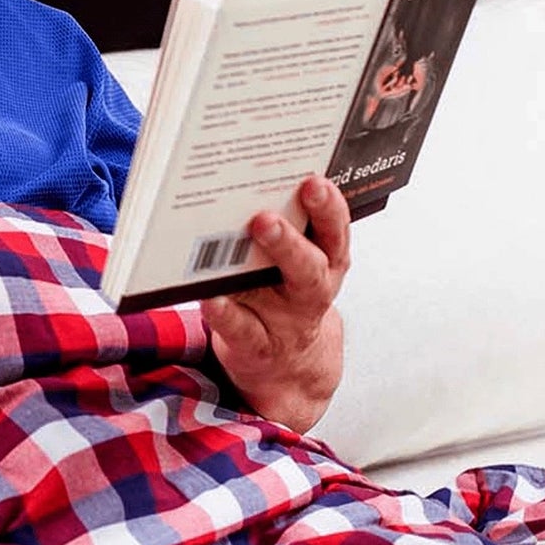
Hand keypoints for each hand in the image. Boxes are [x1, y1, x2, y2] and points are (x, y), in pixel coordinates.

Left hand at [200, 175, 347, 432]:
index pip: (334, 232)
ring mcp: (287, 321)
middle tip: (266, 216)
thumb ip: (284, 228)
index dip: (328, 207)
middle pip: (310, 264)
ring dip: (272, 261)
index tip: (314, 181)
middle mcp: (311, 290)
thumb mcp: (294, 262)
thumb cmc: (280, 293)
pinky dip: (226, 313)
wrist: (285, 364)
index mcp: (325, 262)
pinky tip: (210, 297)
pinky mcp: (258, 346)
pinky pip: (243, 328)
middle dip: (292, 236)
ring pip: (283, 292)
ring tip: (252, 233)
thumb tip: (244, 180)